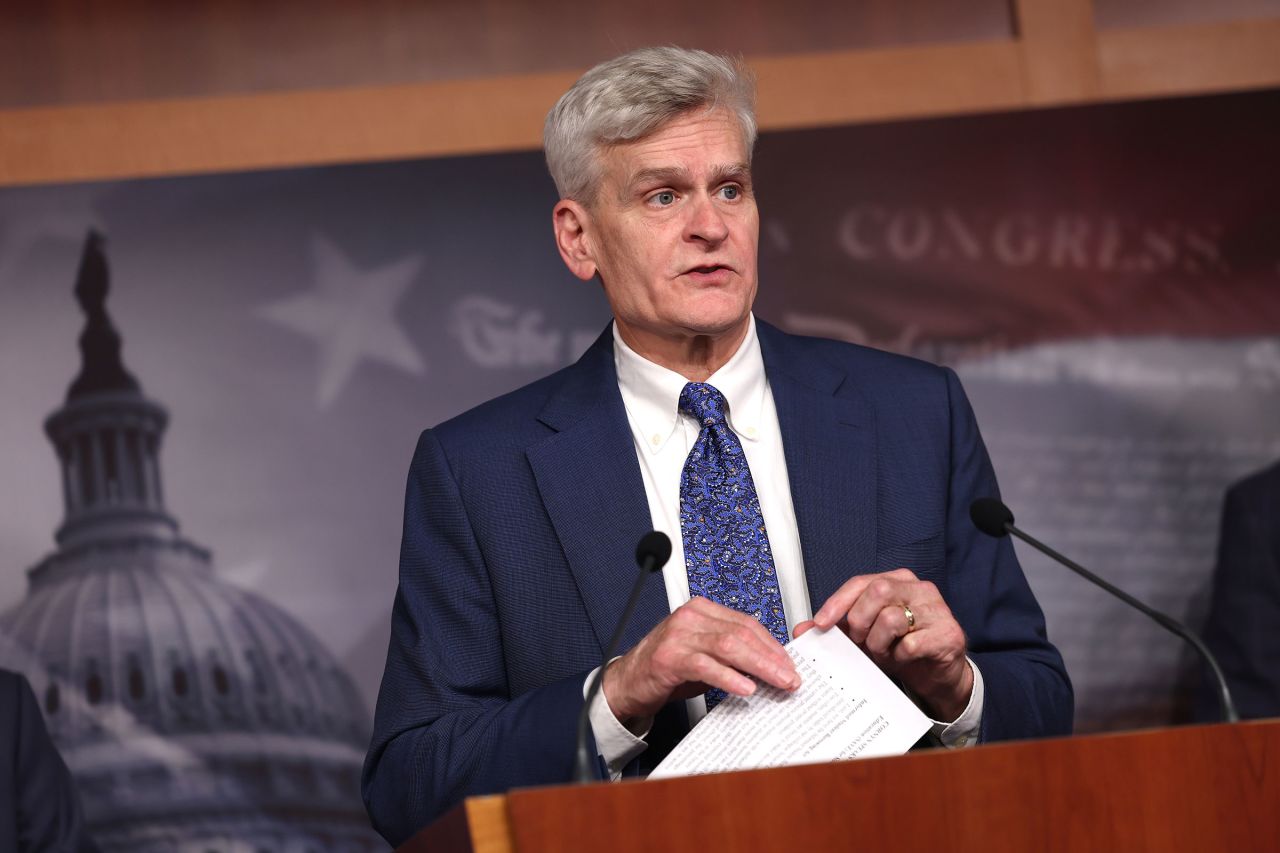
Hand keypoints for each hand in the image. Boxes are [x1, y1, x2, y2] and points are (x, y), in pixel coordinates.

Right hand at [602, 596, 800, 721]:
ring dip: (759, 666)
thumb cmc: (667, 667)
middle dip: (771, 657)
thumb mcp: (703, 654)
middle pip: (742, 633)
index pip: (747, 623)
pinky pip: (706, 666)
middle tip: (790, 677)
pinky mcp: (669, 657)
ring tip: (777, 682)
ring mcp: (679, 635)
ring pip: (729, 646)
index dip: (772, 644)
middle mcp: (691, 617)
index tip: (789, 663)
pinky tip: (745, 688)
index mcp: (702, 610)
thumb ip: (731, 654)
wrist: (628, 682)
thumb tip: (769, 667)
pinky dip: (729, 677)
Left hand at [794, 568, 971, 720]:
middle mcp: (918, 589)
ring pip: (892, 618)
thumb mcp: (866, 637)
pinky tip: (903, 659)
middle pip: (877, 592)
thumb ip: (837, 630)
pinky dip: (900, 657)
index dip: (837, 602)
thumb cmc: (901, 648)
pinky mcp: (948, 634)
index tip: (820, 623)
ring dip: (879, 643)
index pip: (860, 582)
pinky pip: (911, 644)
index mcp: (897, 581)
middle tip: (860, 642)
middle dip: (859, 621)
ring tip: (884, 652)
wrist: (939, 675)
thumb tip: (801, 630)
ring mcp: (936, 609)